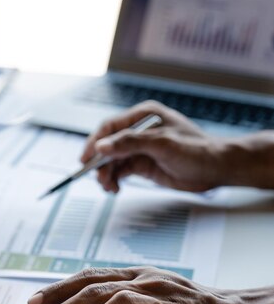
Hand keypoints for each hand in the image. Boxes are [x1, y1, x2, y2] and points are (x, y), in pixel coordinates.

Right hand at [80, 101, 230, 192]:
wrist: (217, 169)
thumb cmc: (196, 150)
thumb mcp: (162, 145)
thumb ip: (130, 143)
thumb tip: (101, 146)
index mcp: (143, 115)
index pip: (110, 127)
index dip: (95, 142)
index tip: (86, 159)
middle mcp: (139, 130)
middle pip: (108, 144)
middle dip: (100, 162)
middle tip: (97, 178)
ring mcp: (141, 147)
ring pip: (113, 160)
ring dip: (107, 173)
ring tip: (108, 187)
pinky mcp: (144, 163)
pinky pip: (121, 170)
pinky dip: (115, 179)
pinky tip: (115, 188)